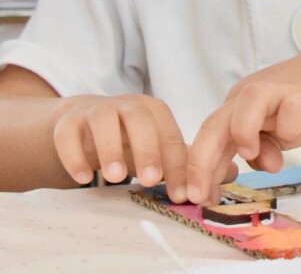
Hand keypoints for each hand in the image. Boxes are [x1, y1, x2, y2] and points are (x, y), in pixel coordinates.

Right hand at [50, 93, 213, 201]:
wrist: (84, 121)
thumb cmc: (129, 137)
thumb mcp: (158, 146)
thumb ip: (187, 160)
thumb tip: (232, 171)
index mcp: (154, 112)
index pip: (170, 134)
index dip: (178, 164)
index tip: (183, 194)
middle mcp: (126, 107)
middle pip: (140, 117)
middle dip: (147, 148)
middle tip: (150, 179)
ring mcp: (96, 111)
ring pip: (103, 119)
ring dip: (109, 147)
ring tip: (115, 178)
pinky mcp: (68, 122)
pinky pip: (68, 134)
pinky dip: (74, 154)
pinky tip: (82, 177)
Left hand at [184, 46, 300, 204]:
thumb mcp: (278, 130)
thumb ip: (263, 148)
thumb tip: (257, 164)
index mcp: (239, 105)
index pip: (209, 135)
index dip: (198, 167)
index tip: (195, 197)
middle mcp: (252, 95)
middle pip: (217, 122)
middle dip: (202, 162)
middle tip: (199, 194)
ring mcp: (279, 91)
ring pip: (247, 103)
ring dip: (242, 133)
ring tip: (251, 155)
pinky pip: (292, 112)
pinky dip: (290, 131)